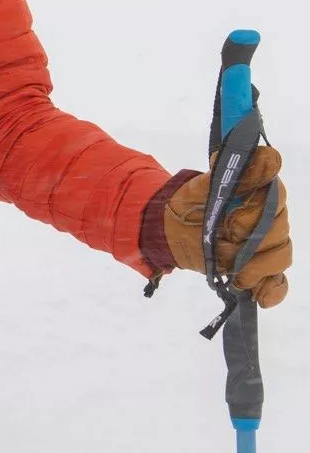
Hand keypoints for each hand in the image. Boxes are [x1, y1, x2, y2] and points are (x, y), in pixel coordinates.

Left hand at [144, 147, 290, 307]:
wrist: (171, 229)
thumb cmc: (189, 202)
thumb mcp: (201, 186)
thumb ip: (227, 172)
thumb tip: (253, 155)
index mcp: (256, 190)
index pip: (277, 195)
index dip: (258, 210)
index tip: (233, 223)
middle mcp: (266, 215)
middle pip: (280, 228)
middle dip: (255, 241)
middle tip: (226, 243)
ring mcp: (265, 242)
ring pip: (282, 254)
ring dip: (261, 267)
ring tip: (236, 274)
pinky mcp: (259, 267)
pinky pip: (278, 281)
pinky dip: (272, 290)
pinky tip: (260, 297)